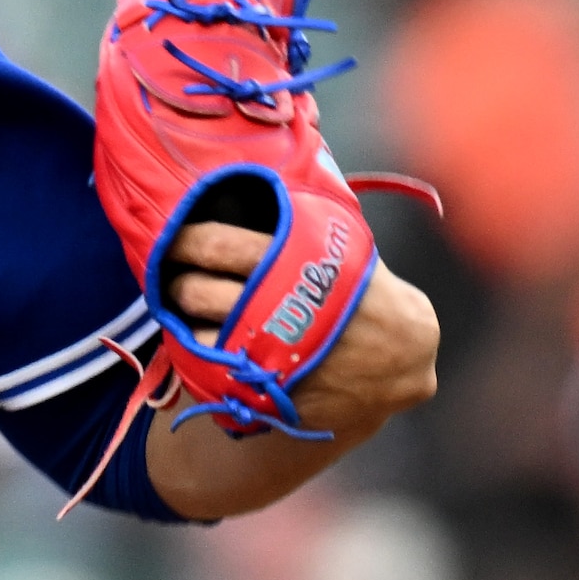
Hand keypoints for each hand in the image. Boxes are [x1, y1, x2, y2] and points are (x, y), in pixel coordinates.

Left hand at [164, 209, 440, 433]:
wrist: (407, 358)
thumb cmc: (372, 295)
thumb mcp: (345, 249)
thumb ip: (303, 226)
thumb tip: (274, 186)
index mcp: (291, 265)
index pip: (220, 245)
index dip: (187, 241)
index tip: (172, 239)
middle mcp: (275, 309)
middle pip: (197, 293)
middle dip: (179, 285)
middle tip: (175, 280)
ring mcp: (270, 355)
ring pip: (199, 340)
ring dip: (186, 329)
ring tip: (188, 318)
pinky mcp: (268, 393)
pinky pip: (215, 378)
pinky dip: (206, 365)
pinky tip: (209, 352)